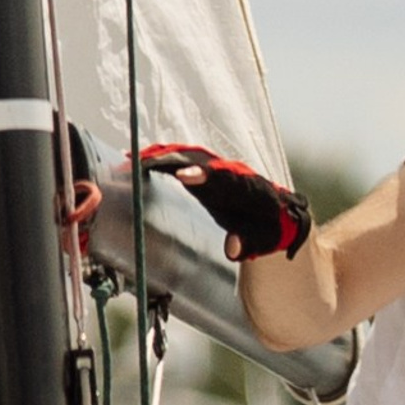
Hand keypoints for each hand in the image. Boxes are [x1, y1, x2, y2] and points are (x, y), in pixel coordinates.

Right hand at [135, 144, 311, 261]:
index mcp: (244, 186)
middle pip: (195, 158)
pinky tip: (136, 163)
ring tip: (128, 163)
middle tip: (137, 166)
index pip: (222, 176)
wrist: (276, 213)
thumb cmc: (268, 229)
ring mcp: (214, 167)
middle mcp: (227, 170)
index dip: (203, 174)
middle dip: (167, 160)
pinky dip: (159, 159)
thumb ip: (248, 243)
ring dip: (157, 156)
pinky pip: (179, 159)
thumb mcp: (264, 240)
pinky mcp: (204, 169)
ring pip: (184, 154)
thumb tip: (233, 249)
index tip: (183, 175)